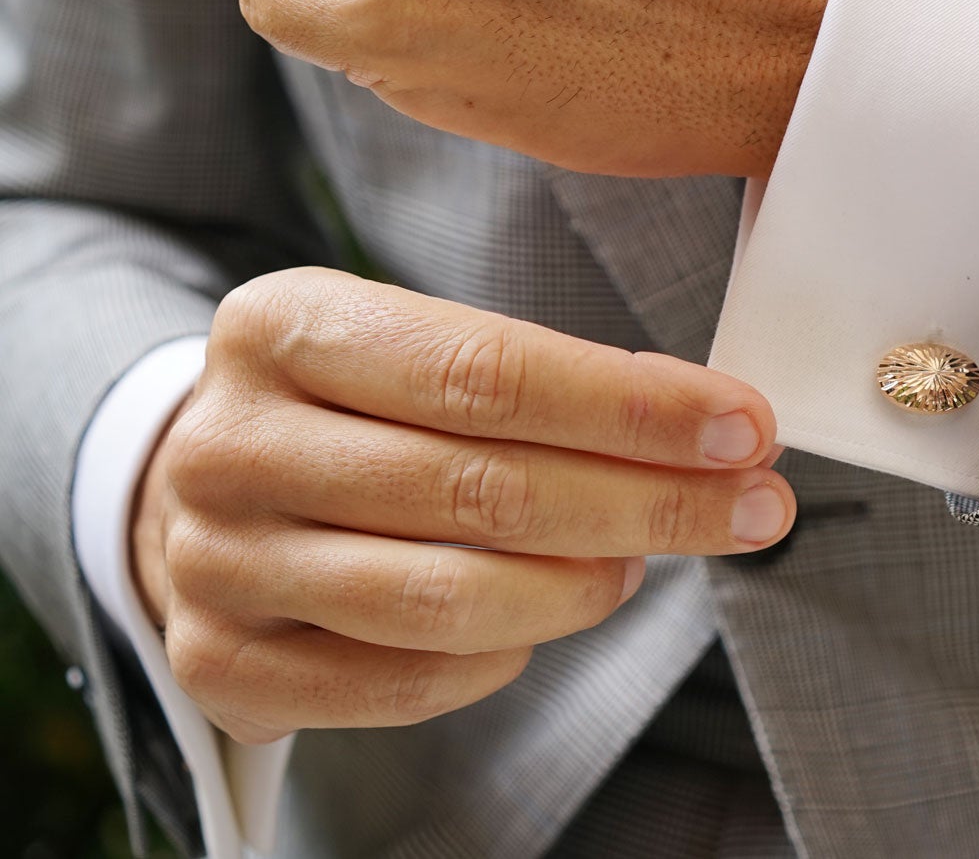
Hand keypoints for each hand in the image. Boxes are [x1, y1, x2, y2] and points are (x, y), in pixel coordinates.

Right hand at [130, 267, 792, 743]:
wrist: (195, 486)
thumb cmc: (353, 405)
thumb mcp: (420, 344)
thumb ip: (550, 376)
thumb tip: (712, 424)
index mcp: (284, 327)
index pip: (486, 372)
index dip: (632, 409)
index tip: (746, 427)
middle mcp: (232, 445)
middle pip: (480, 489)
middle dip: (649, 501)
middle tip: (756, 505)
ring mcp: (216, 564)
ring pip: (447, 597)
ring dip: (586, 586)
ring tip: (648, 560)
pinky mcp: (225, 666)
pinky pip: (408, 679)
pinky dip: (506, 653)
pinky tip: (552, 609)